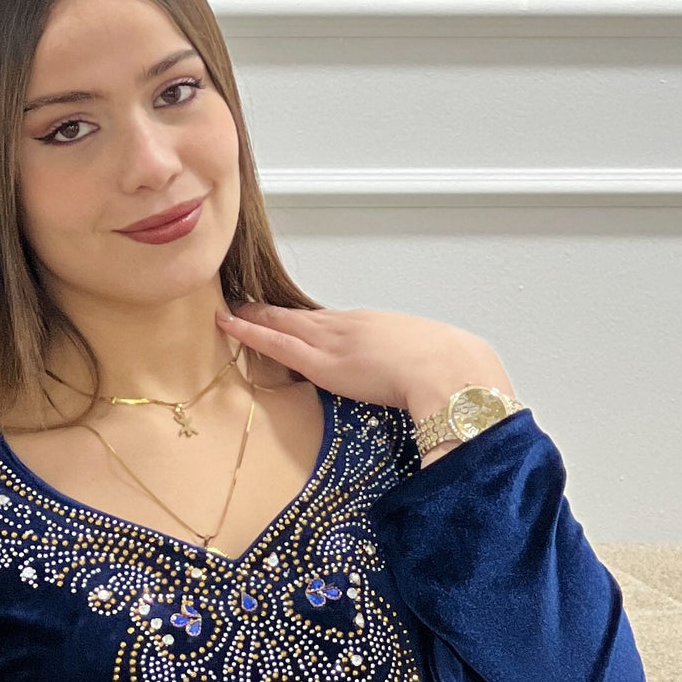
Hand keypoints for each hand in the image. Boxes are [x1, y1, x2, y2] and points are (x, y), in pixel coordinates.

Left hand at [217, 302, 515, 421]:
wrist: (450, 370)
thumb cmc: (451, 369)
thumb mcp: (431, 360)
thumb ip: (414, 367)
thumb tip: (417, 380)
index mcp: (376, 326)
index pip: (331, 320)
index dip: (307, 318)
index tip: (291, 314)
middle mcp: (350, 326)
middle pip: (302, 316)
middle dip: (273, 310)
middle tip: (246, 301)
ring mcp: (334, 341)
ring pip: (284, 323)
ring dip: (256, 317)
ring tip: (233, 310)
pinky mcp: (322, 363)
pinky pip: (277, 343)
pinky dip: (251, 333)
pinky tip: (231, 326)